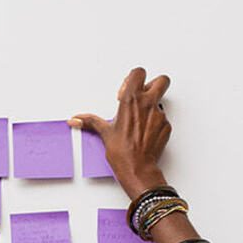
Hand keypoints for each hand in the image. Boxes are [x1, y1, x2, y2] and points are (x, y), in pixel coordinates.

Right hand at [70, 67, 171, 199]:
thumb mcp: (105, 133)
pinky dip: (155, 123)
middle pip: (162, 80)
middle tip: (143, 96)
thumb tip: (76, 120)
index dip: (133, 79)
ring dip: (153, 106)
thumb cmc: (122, 151)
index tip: (126, 91)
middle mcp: (148, 104)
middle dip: (154, 84)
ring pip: (161, 101)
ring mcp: (159, 115)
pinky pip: (163, 119)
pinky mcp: (166, 127)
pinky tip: (145, 133)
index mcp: (132, 100)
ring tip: (141, 119)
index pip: (139, 73)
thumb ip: (91, 122)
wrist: (138, 169)